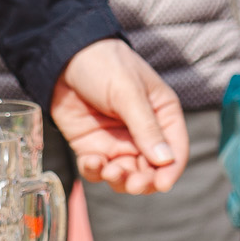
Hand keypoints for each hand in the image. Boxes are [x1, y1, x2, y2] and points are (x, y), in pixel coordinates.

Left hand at [50, 39, 189, 193]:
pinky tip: (91, 161)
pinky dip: (95, 172)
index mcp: (162, 115)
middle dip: (143, 181)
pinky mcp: (92, 146)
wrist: (64, 55)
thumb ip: (146, 127)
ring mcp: (117, 142)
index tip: (162, 184)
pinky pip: (97, 170)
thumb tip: (166, 160)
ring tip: (109, 170)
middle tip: (132, 182)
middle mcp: (143, 133)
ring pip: (125, 175)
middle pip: (151, 170)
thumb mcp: (128, 92)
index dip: (171, 171)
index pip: (175, 151)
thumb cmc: (104, 64)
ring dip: (119, 180)